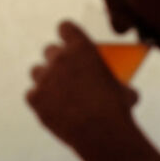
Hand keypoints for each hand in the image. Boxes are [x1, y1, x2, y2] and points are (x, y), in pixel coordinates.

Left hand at [27, 20, 138, 148]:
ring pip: (36, 71)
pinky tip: (51, 109)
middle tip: (65, 72)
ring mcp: (44, 78)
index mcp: (81, 48)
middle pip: (49, 50)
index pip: (65, 27)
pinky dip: (39, 101)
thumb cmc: (117, 109)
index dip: (67, 34)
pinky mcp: (35, 99)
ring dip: (45, 78)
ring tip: (56, 91)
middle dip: (56, 59)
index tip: (69, 41)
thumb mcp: (124, 90)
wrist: (101, 132)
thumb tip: (128, 93)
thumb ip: (118, 84)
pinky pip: (31, 95)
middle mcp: (59, 58)